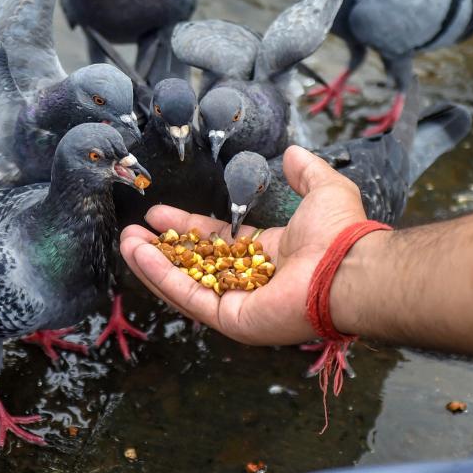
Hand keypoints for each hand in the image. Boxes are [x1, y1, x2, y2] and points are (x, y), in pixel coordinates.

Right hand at [119, 145, 367, 344]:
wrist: (347, 268)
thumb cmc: (340, 234)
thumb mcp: (323, 189)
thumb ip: (305, 172)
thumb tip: (293, 152)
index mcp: (268, 258)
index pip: (218, 243)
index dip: (188, 228)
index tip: (160, 214)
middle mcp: (251, 283)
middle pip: (195, 265)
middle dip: (161, 248)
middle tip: (133, 232)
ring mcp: (239, 304)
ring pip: (186, 283)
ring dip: (153, 264)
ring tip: (125, 243)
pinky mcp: (231, 320)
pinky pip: (189, 297)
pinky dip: (161, 277)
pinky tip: (139, 256)